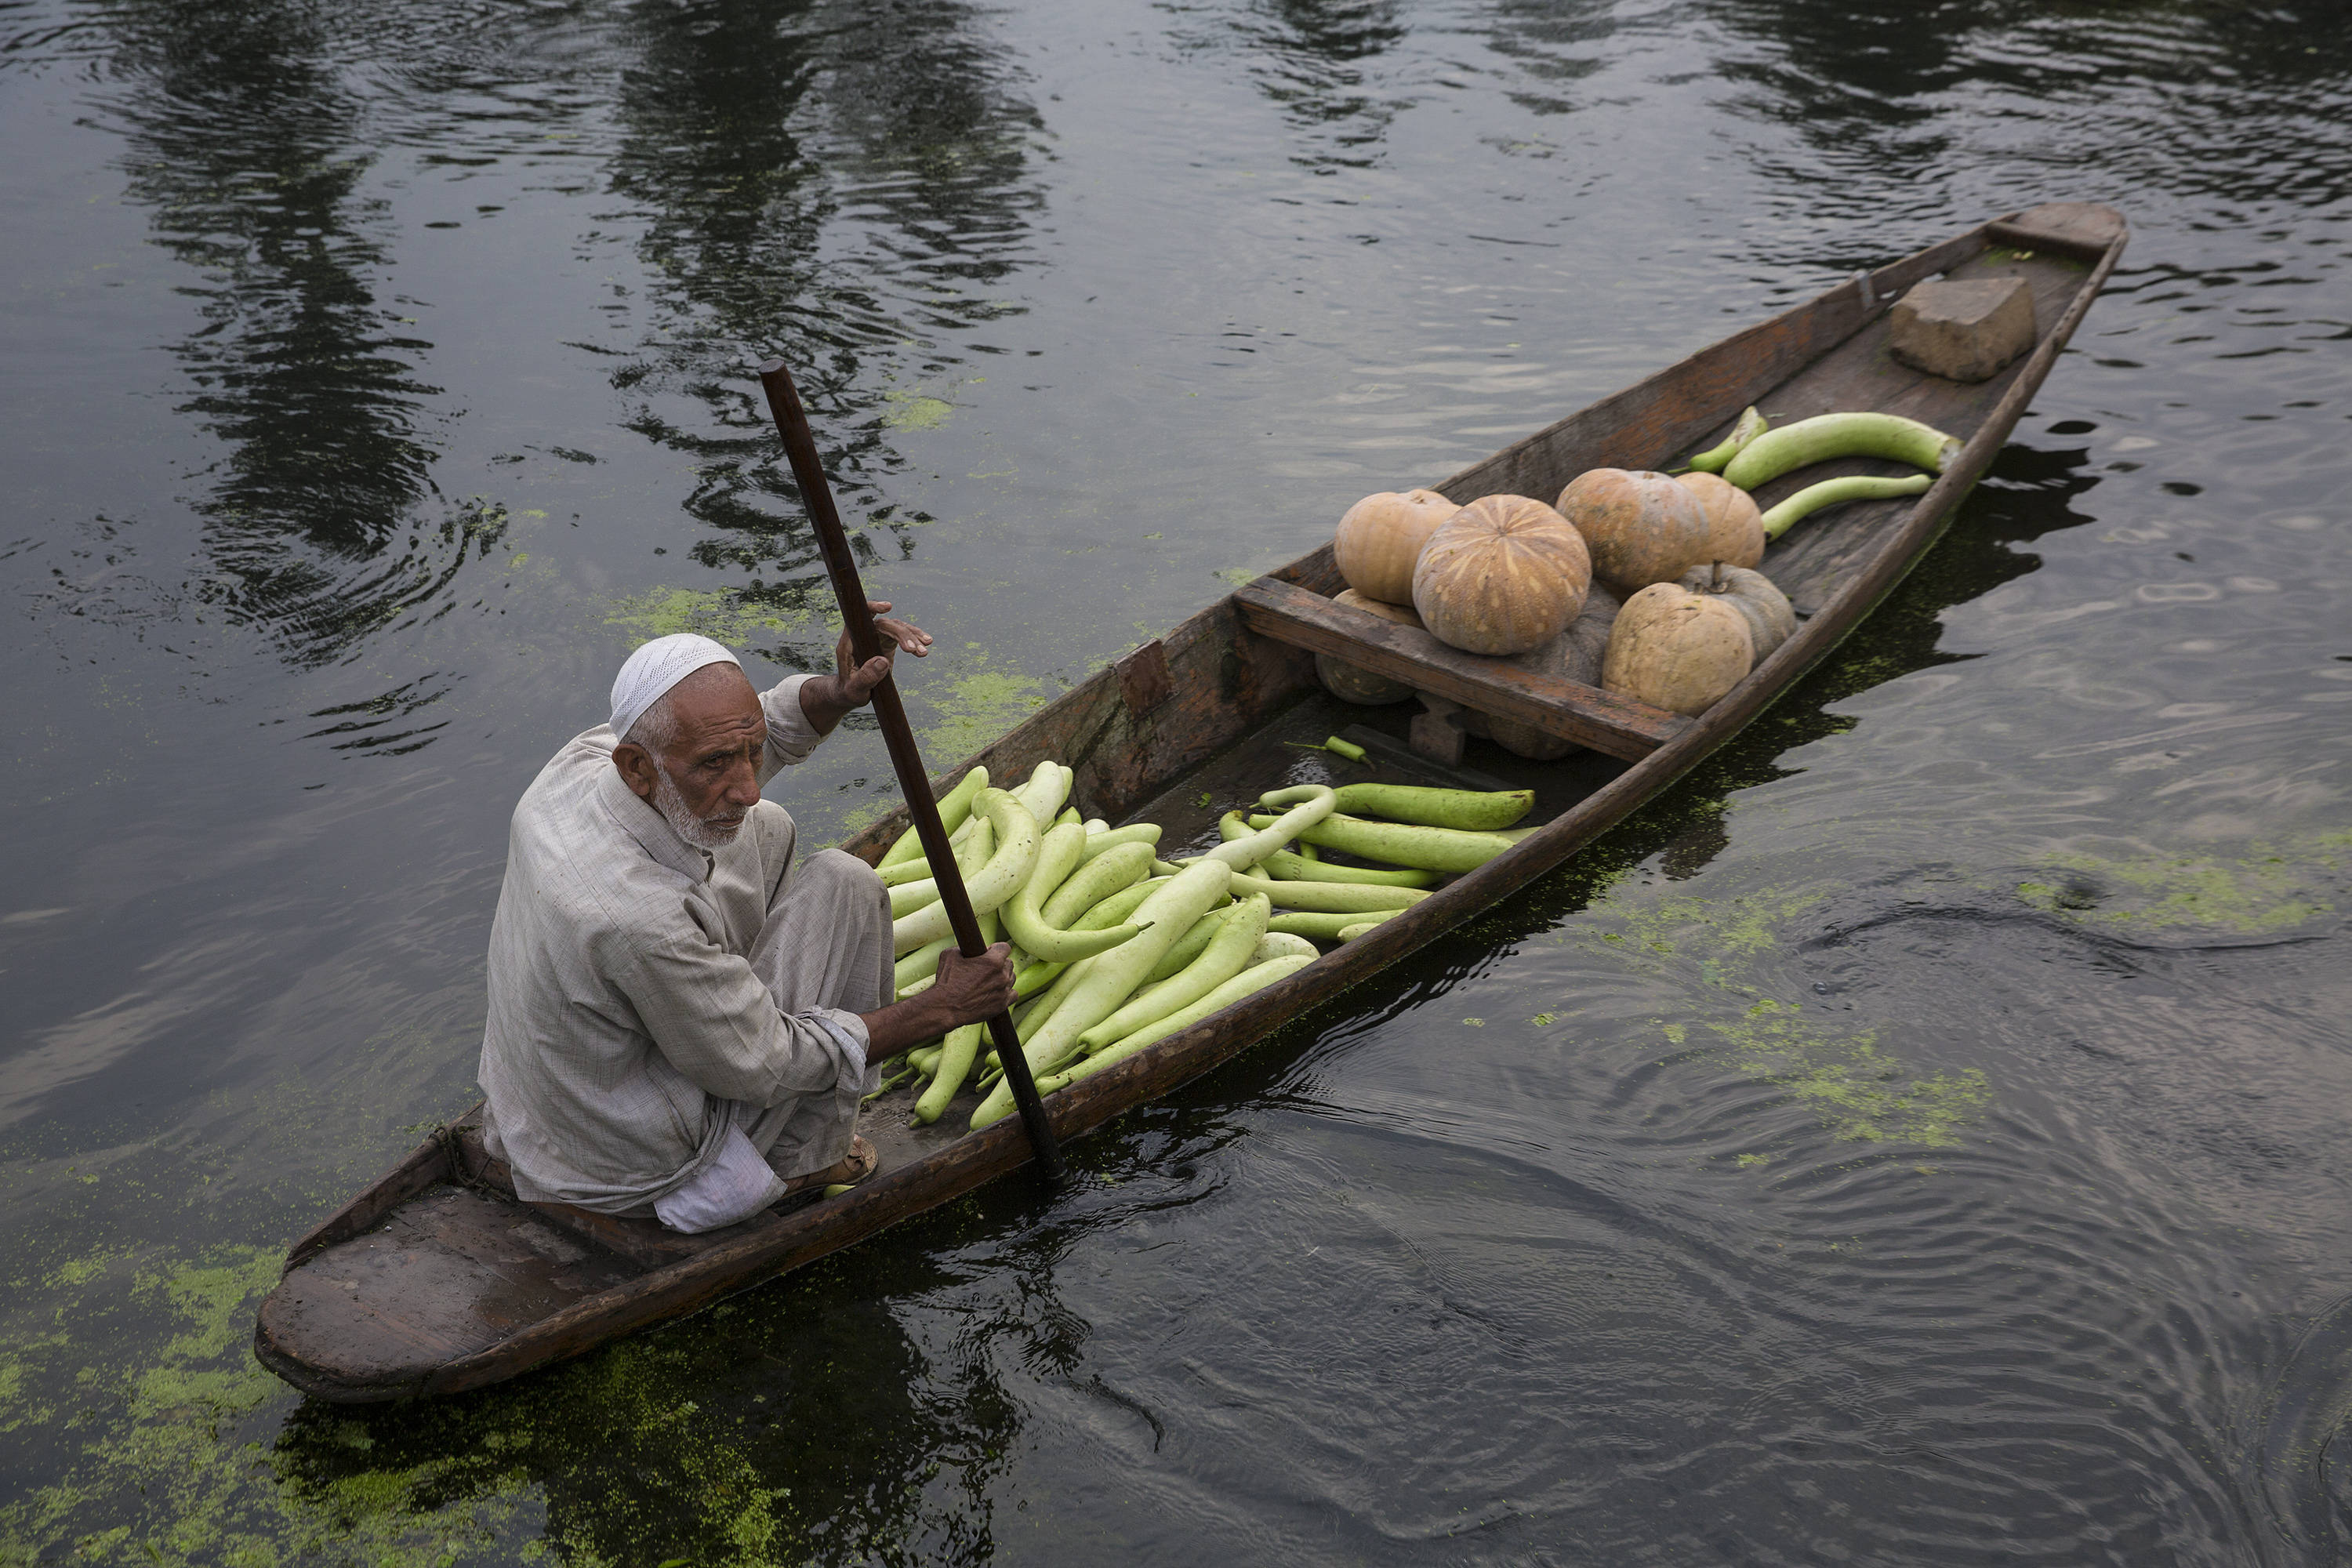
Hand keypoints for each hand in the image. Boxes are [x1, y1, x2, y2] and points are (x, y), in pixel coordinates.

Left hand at [800, 600, 933, 733]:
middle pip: (885, 625)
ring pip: (897, 629)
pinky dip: (915, 639)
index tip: (888, 607)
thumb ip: (866, 677)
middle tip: (914, 650)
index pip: (859, 618)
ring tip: (924, 651)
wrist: (852, 693)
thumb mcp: (855, 689)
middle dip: (901, 634)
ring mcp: (876, 637)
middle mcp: (863, 636)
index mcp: (850, 642)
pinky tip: (927, 644)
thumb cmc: (849, 691)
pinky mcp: (887, 643)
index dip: (872, 608)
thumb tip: (882, 661)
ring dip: (912, 637)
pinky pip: (903, 636)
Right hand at [926, 941, 1017, 1026]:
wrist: (946, 1008)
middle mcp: (1002, 975)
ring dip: (1003, 977)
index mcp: (992, 961)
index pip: (1005, 947)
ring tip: (989, 981)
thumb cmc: (946, 981)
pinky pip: (1013, 994)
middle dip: (999, 963)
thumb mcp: (950, 955)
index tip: (989, 952)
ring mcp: (1004, 991)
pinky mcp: (1003, 1004)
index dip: (996, 948)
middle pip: (1008, 963)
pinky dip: (1006, 992)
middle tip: (986, 968)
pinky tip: (996, 992)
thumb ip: (963, 948)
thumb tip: (967, 948)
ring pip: (1011, 978)